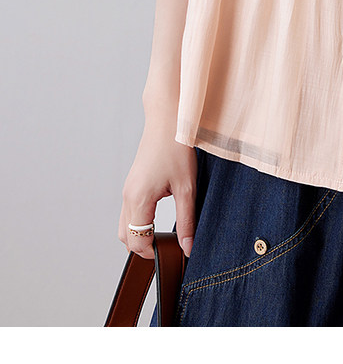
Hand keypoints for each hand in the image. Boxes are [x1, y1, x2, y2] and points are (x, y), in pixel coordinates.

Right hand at [118, 116, 197, 260]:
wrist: (167, 120)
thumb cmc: (176, 149)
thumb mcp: (187, 188)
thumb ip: (187, 221)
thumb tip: (188, 248)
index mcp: (139, 199)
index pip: (137, 242)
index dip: (153, 253)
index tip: (170, 252)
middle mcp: (128, 196)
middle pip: (126, 236)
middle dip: (143, 247)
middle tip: (166, 246)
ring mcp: (127, 189)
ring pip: (124, 225)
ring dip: (139, 234)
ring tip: (162, 234)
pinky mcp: (131, 184)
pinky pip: (128, 212)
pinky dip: (138, 222)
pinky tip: (157, 218)